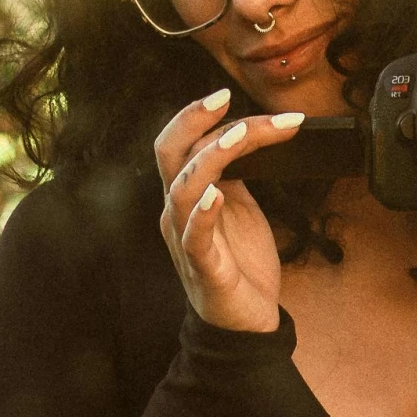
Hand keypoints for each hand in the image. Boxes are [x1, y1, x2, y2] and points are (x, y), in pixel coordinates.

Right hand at [154, 89, 305, 331]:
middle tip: (223, 96)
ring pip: (182, 189)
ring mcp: (186, 240)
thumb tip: (248, 131)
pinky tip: (218, 195)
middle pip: (169, 155)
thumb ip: (236, 173)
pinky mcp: (204, 269)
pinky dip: (204, 213)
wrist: (248, 323)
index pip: (185, 143)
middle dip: (192, 120)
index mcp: (186, 195)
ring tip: (239, 135)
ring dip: (210, 158)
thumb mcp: (239, 207)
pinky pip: (195, 238)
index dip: (205, 116)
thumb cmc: (241, 263)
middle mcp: (178, 213)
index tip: (231, 93)